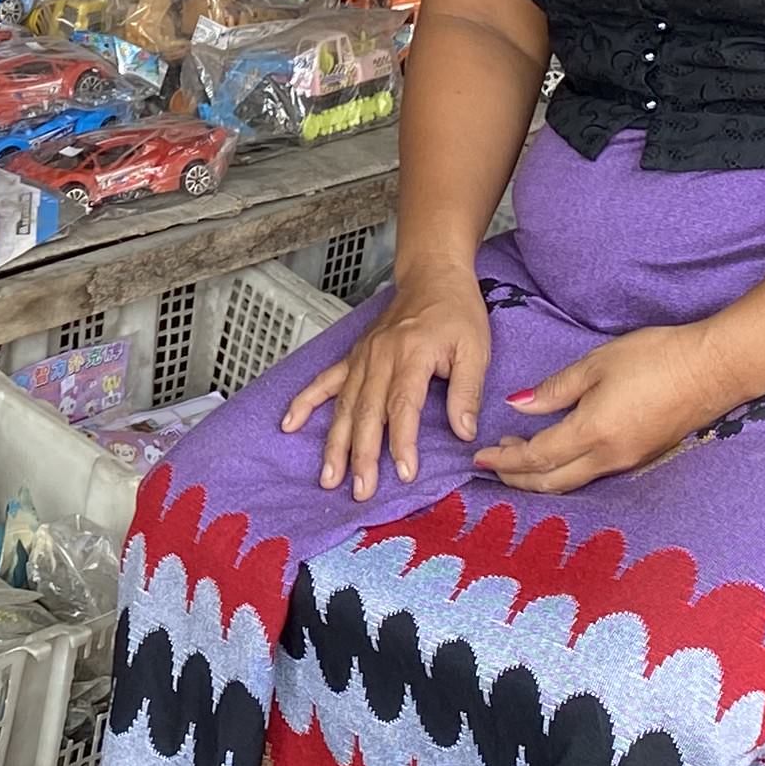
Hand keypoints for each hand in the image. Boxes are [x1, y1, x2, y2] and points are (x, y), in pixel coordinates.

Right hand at [279, 269, 492, 501]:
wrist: (432, 275)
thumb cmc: (456, 311)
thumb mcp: (475, 348)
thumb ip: (467, 390)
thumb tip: (463, 432)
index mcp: (412, 353)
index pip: (403, 405)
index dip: (402, 441)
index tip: (404, 472)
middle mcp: (380, 356)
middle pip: (367, 412)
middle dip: (362, 455)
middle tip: (360, 490)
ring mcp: (362, 356)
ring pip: (344, 405)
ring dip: (334, 443)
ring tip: (328, 476)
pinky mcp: (354, 356)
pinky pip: (325, 381)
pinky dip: (305, 402)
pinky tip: (289, 424)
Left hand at [476, 323, 743, 494]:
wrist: (712, 369)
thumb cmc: (654, 357)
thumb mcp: (596, 364)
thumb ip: (555, 390)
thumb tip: (518, 406)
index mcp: (592, 433)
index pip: (536, 457)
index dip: (505, 459)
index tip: (480, 457)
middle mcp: (609, 458)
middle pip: (551, 482)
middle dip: (516, 477)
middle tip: (492, 465)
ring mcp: (628, 462)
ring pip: (573, 482)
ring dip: (541, 476)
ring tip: (518, 457)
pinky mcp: (642, 457)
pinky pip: (593, 475)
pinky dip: (565, 471)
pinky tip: (557, 455)